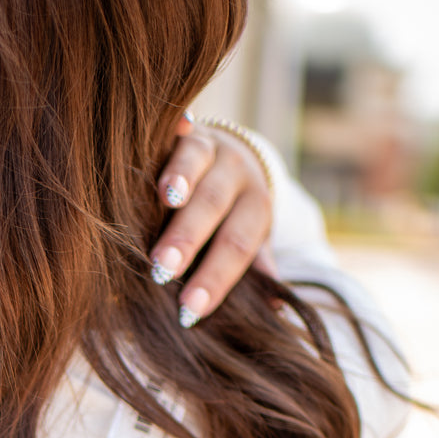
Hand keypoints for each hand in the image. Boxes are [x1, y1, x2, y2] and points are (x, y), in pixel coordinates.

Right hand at [150, 115, 276, 327]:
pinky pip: (176, 128)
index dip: (215, 279)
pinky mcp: (185, 127)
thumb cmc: (230, 216)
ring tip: (166, 198)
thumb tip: (275, 310)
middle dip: (188, 238)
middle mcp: (235, 173)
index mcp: (255, 207)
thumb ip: (255, 269)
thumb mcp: (248, 240)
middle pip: (214, 205)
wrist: (230, 156)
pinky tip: (175, 126)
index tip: (190, 311)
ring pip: (197, 160)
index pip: (237, 246)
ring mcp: (210, 145)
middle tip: (163, 269)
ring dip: (181, 178)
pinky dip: (175, 126)